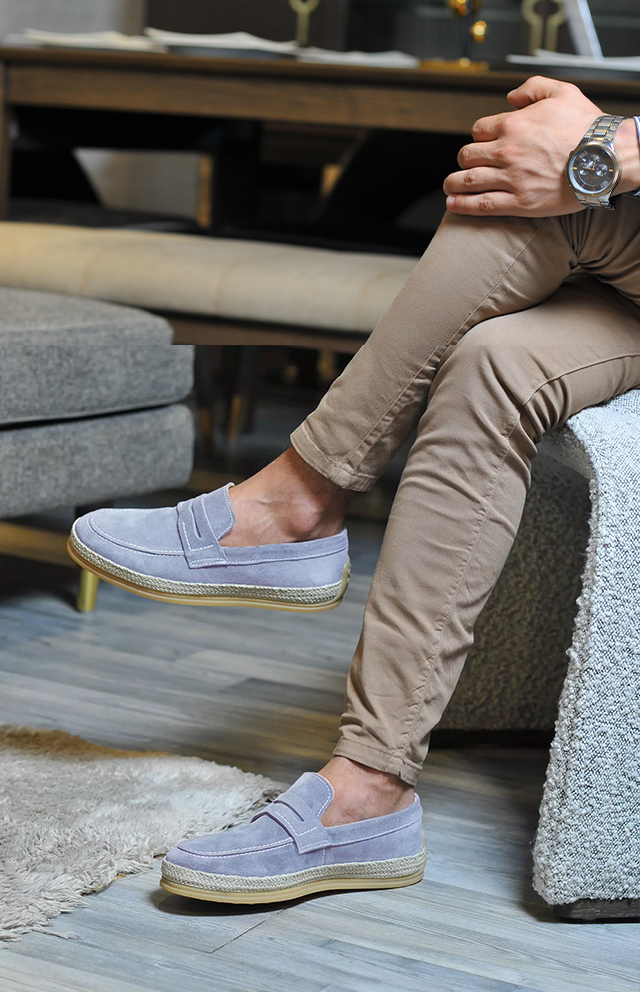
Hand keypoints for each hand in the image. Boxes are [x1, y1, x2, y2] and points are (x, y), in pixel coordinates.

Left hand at [443, 76, 638, 217]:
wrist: (606, 157)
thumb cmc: (587, 127)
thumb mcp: (562, 91)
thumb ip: (533, 87)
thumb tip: (511, 96)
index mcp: (513, 124)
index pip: (479, 130)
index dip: (479, 137)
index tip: (482, 144)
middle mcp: (507, 151)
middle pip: (468, 156)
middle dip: (464, 160)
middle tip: (463, 166)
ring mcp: (512, 178)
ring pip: (469, 181)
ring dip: (454, 184)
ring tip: (450, 187)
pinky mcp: (520, 202)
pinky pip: (482, 204)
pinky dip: (463, 205)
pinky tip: (453, 205)